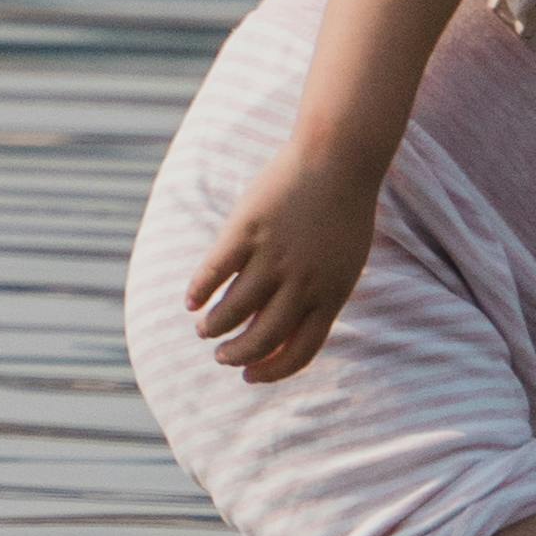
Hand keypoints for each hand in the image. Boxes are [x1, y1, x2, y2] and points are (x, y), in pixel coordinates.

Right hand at [185, 152, 384, 382]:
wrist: (339, 159)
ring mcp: (274, 256)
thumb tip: (283, 333)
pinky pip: (215, 270)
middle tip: (221, 357)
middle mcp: (303, 282)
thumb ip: (320, 297)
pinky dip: (199, 290)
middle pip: (262, 337)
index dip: (272, 370)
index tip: (250, 376)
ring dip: (214, 326)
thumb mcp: (345, 263)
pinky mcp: (248, 230)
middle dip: (237, 355)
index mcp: (332, 294)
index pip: (300, 351)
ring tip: (205, 329)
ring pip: (234, 309)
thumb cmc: (343, 214)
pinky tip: (190, 300)